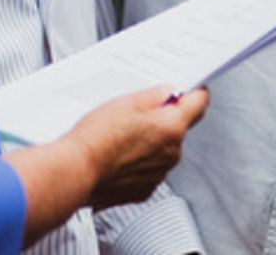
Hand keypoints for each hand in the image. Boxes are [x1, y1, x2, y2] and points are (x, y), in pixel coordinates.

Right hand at [67, 85, 208, 209]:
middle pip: (178, 127)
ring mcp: (159, 173)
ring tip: (121, 135)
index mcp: (172, 127)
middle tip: (137, 112)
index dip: (195, 90)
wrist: (76, 171)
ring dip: (149, 140)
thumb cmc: (97, 138)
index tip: (190, 87)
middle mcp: (172, 153)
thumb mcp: (127, 101)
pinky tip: (118, 153)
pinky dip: (138, 161)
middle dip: (163, 118)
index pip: (199, 103)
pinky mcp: (144, 189)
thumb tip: (168, 92)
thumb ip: (155, 94)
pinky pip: (149, 168)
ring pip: (162, 149)